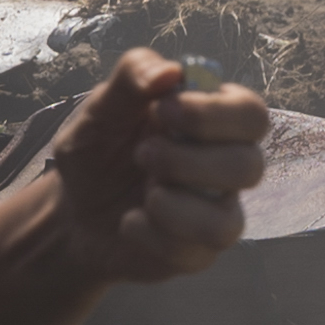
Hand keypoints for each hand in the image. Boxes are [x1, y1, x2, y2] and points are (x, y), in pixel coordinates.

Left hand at [47, 49, 269, 285]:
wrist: (71, 212)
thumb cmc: (99, 151)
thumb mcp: (102, 108)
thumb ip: (134, 76)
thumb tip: (172, 72)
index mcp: (217, 122)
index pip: (252, 114)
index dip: (212, 115)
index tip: (161, 110)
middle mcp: (228, 165)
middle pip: (249, 166)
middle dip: (187, 162)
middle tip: (143, 154)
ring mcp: (216, 211)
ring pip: (228, 222)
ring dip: (175, 206)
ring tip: (143, 193)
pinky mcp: (197, 251)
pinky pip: (194, 253)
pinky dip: (153, 236)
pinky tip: (131, 221)